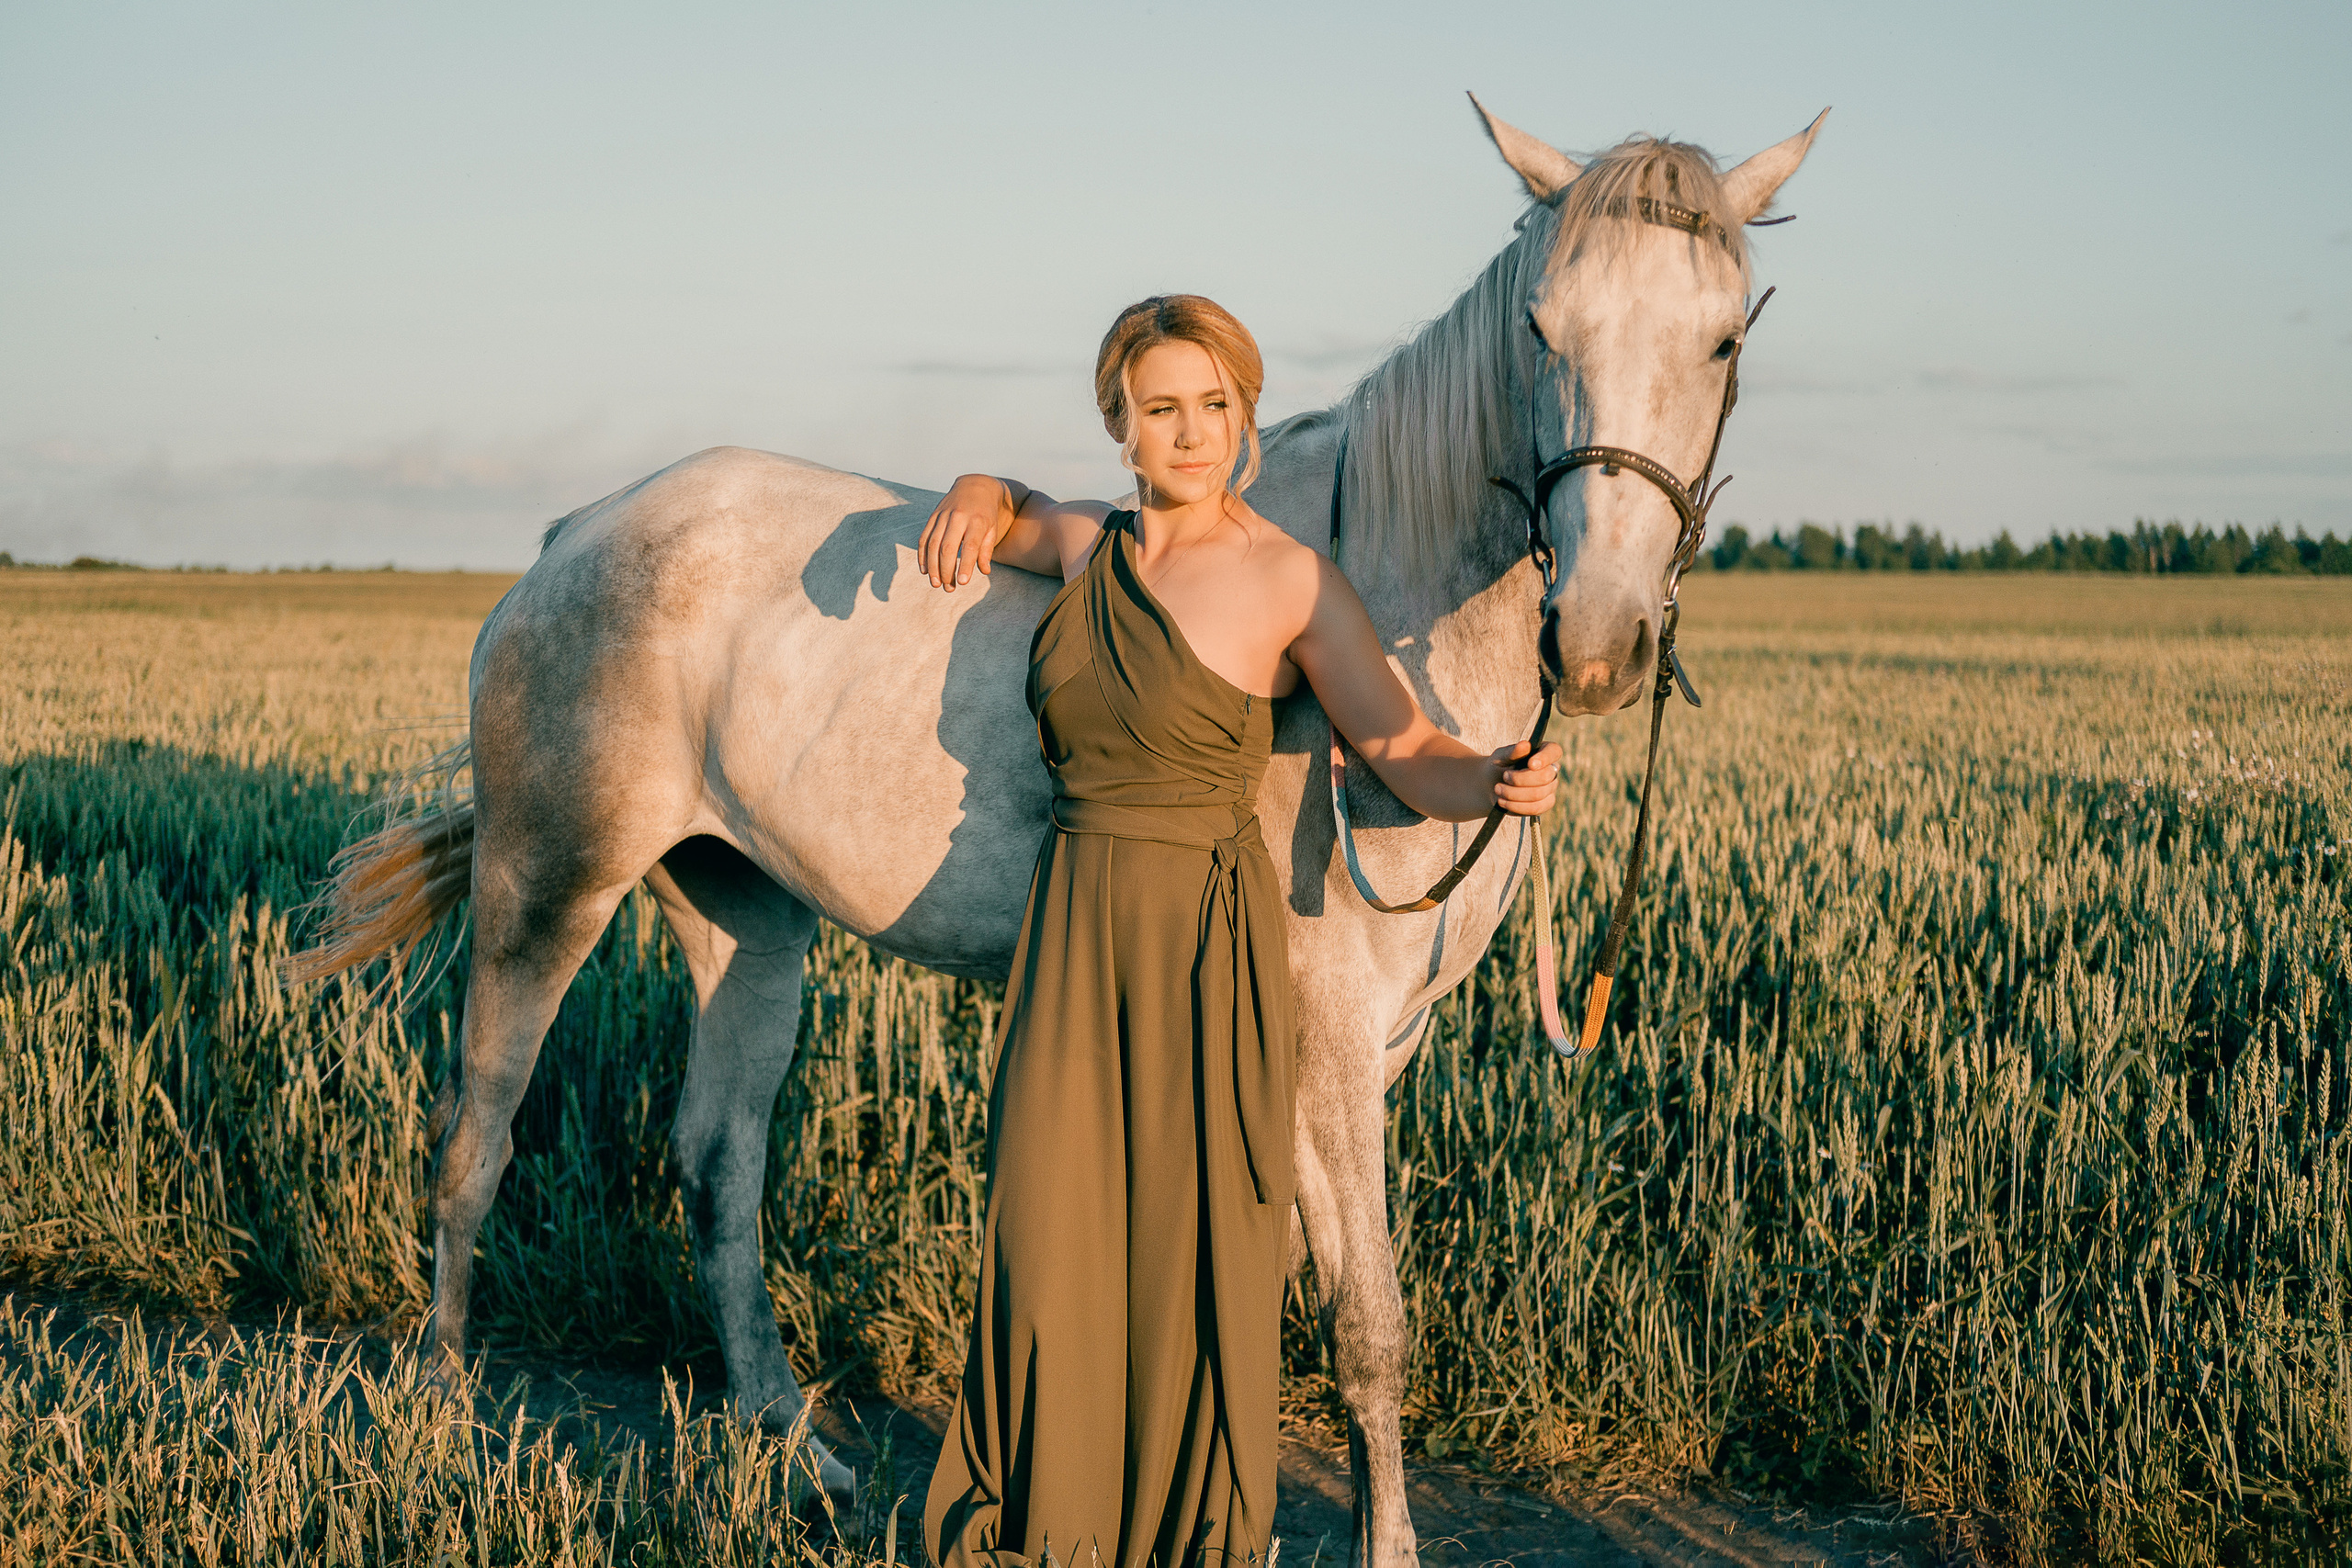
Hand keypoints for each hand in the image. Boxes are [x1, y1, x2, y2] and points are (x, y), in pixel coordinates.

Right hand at [919, 476, 1014, 590]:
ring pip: (933, 544)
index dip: (966, 565)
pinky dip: (922, 555)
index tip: (963, 582)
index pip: (970, 545)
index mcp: (977, 520)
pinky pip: (924, 537)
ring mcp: (943, 516)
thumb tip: (984, 571)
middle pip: (948, 547)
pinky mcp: (932, 516)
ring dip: (932, 566)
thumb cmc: (986, 514)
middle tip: (949, 588)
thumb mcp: (992, 529)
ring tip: (936, 583)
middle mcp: (958, 517)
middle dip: (946, 570)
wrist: (974, 487)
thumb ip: (987, 550)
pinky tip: (924, 570)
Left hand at [1492, 740, 1561, 815]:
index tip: (1531, 764)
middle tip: (1504, 777)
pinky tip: (1503, 801)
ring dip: (1514, 793)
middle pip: (1545, 776)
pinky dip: (1516, 806)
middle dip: (1520, 779)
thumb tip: (1525, 745)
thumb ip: (1512, 751)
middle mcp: (1551, 770)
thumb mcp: (1501, 756)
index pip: (1554, 751)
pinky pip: (1535, 808)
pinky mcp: (1544, 804)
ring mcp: (1550, 788)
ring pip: (1538, 794)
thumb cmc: (1498, 766)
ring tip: (1498, 789)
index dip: (1545, 758)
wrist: (1491, 785)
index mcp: (1543, 752)